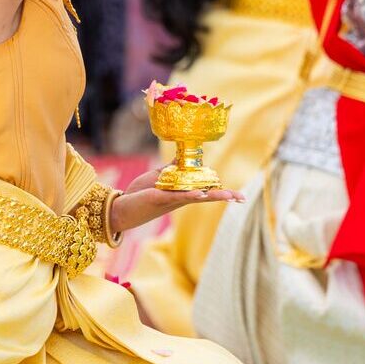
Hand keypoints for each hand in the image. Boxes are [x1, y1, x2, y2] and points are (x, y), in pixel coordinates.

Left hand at [109, 167, 244, 234]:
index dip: (222, 192)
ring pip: (197, 197)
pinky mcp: (162, 198)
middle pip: (208, 196)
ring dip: (214, 196)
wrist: (122, 206)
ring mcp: (173, 199)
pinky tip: (200, 194)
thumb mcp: (159, 177)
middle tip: (242, 198)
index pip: (206, 191)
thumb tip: (184, 157)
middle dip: (225, 196)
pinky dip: (190, 194)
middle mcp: (181, 198)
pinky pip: (179, 196)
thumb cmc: (141, 193)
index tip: (240, 196)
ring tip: (230, 196)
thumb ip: (173, 168)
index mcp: (183, 193)